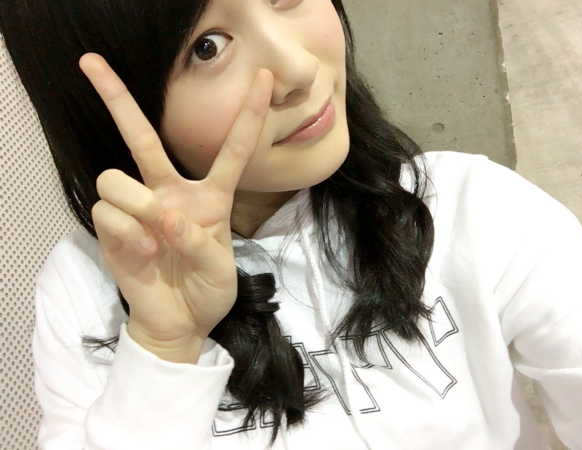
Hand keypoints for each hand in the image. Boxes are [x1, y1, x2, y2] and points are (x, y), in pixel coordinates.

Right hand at [79, 53, 273, 362]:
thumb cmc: (208, 291)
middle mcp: (171, 192)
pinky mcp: (112, 228)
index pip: (232, 151)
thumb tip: (165, 215)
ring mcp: (140, 208)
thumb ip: (200, 242)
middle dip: (117, 99)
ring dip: (134, 206)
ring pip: (115, 176)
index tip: (265, 78)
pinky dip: (125, 233)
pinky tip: (142, 252)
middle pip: (143, 138)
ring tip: (154, 240)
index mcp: (211, 197)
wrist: (180, 322)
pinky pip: (106, 211)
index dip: (249, 116)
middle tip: (91, 62)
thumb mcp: (220, 270)